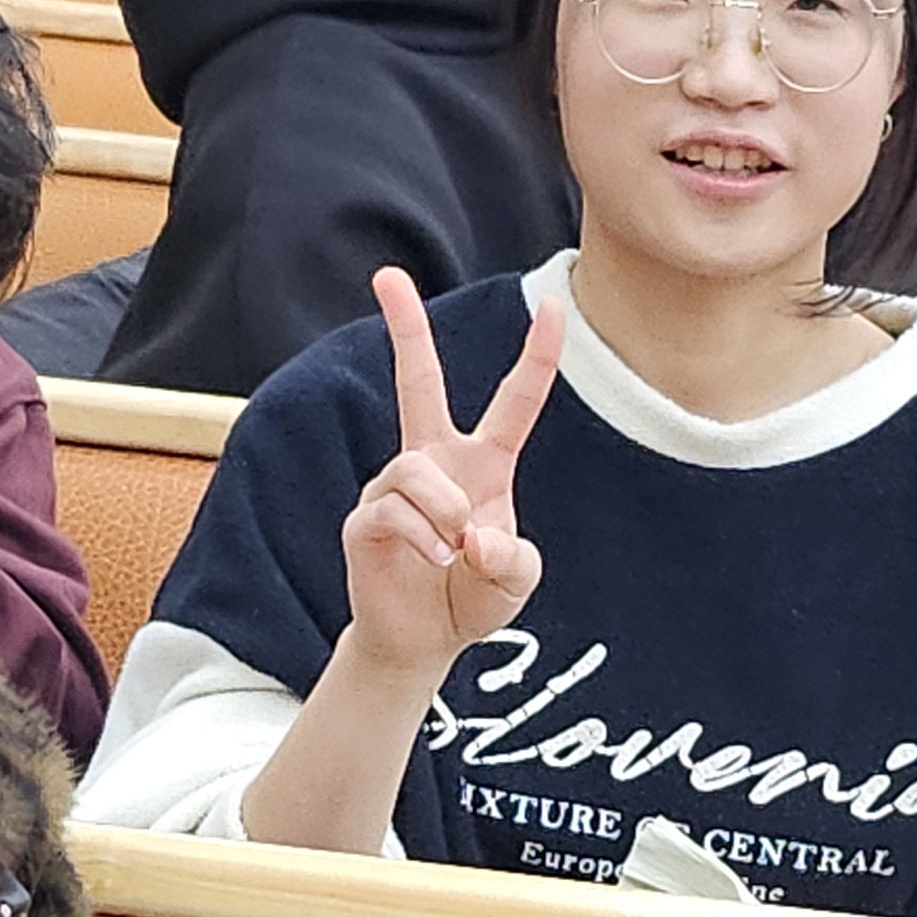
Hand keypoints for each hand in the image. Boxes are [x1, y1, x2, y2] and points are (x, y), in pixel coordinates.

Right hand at [339, 267, 566, 672]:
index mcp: (483, 463)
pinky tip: (435, 561)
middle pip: (418, 381)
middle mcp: (434, 461)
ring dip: (445, 514)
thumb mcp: (514, 581)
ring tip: (454, 552)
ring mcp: (394, 486)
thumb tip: (474, 537)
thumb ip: (513, 562)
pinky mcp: (365, 519)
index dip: (537, 355)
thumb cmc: (472, 597)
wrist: (423, 641)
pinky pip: (393, 510)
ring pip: (417, 470)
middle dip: (405, 327)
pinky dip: (424, 538)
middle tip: (386, 274)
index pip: (514, 400)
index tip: (551, 305)